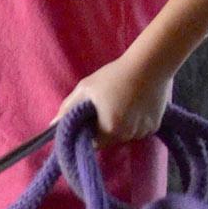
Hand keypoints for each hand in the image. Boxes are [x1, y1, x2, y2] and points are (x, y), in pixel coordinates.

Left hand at [57, 56, 171, 144]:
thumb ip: (68, 109)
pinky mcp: (155, 127)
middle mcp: (127, 135)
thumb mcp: (86, 88)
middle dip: (105, 128)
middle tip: (106, 106)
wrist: (150, 65)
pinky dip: (135, 122)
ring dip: (121, 126)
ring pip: (125, 136)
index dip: (90, 132)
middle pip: (110, 140)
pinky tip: (136, 104)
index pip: (94, 143)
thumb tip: (52, 126)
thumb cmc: (114, 75)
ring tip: (122, 103)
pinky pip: (139, 130)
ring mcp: (142, 132)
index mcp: (109, 128)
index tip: (91, 118)